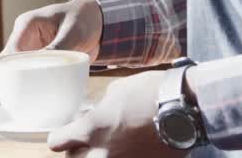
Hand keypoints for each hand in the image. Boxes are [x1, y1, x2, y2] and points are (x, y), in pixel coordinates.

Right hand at [0, 0, 102, 105]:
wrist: (96, 22)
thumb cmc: (83, 20)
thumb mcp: (73, 31)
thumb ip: (58, 47)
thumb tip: (43, 66)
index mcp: (27, 26)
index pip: (8, 52)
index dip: (3, 72)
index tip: (6, 90)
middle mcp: (23, 40)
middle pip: (1, 64)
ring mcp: (29, 53)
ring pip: (9, 73)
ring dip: (7, 90)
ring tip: (6, 110)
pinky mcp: (37, 65)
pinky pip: (26, 79)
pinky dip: (23, 91)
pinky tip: (24, 107)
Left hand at [48, 70, 183, 157]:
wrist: (184, 110)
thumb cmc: (152, 93)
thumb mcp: (118, 90)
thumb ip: (101, 106)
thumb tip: (99, 111)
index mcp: (90, 130)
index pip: (57, 142)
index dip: (62, 136)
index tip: (68, 133)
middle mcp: (101, 154)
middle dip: (78, 150)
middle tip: (90, 141)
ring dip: (98, 156)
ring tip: (112, 147)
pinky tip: (132, 151)